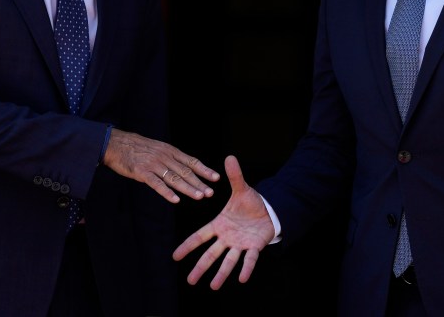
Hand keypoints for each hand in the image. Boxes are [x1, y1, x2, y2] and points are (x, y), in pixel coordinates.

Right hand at [102, 128, 219, 202]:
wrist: (117, 144)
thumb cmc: (137, 147)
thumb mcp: (158, 148)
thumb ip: (170, 158)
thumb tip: (184, 168)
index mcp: (170, 151)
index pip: (191, 161)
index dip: (204, 170)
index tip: (216, 178)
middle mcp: (165, 157)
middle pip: (185, 171)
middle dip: (199, 182)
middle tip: (211, 193)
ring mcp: (154, 164)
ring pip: (174, 178)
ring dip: (188, 188)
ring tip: (199, 196)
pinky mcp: (142, 172)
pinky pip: (157, 184)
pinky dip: (166, 192)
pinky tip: (175, 200)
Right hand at [172, 155, 274, 289]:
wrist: (268, 211)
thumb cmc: (250, 203)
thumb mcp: (241, 188)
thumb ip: (235, 176)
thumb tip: (229, 156)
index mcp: (219, 225)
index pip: (200, 236)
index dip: (188, 246)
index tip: (175, 256)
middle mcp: (226, 238)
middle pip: (211, 254)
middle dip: (201, 267)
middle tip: (190, 281)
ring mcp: (239, 244)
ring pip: (228, 261)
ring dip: (221, 274)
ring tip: (213, 286)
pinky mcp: (253, 247)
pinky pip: (249, 259)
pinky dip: (246, 268)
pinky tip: (242, 278)